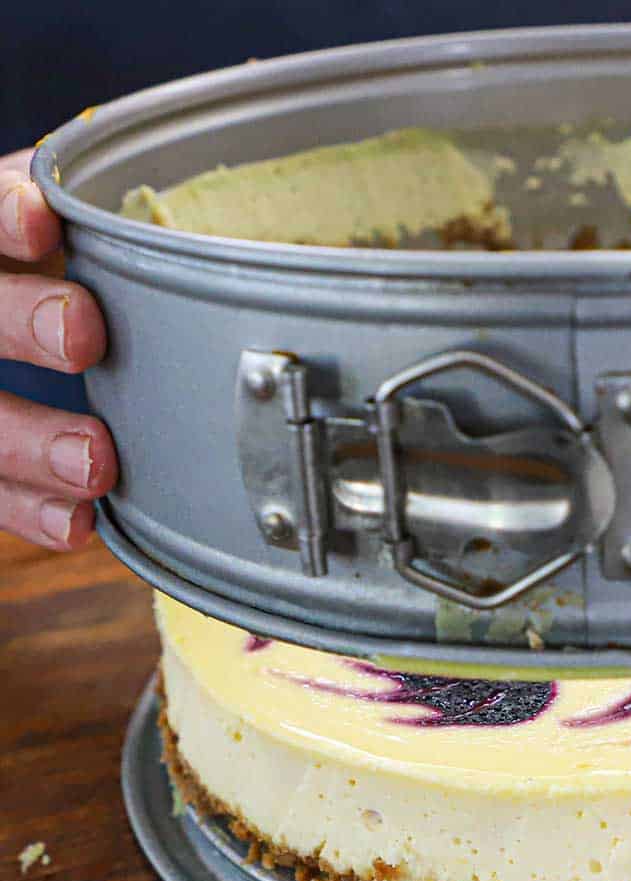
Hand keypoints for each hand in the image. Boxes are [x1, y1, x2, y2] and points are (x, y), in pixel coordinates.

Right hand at [1, 148, 112, 548]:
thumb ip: (122, 226)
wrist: (42, 322)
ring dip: (28, 442)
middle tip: (82, 335)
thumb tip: (226, 233)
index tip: (43, 226)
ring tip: (93, 462)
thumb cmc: (86, 270)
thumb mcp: (98, 231)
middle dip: (19, 324)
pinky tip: (77, 522)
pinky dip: (32, 508)